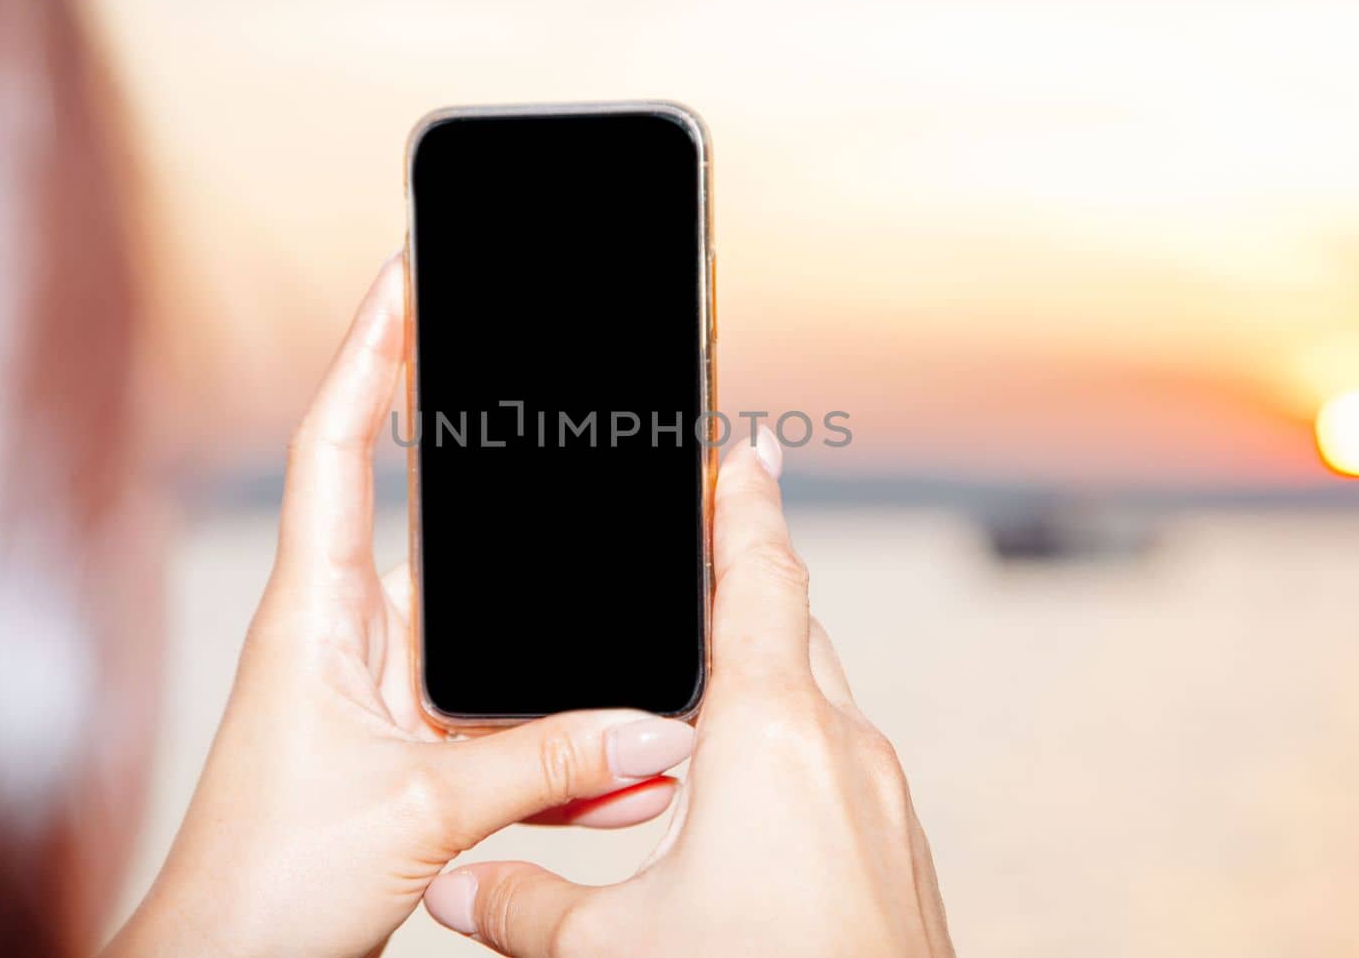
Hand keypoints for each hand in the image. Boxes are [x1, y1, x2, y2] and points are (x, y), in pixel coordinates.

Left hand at [107, 254, 694, 957]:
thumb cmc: (265, 886)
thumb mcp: (422, 807)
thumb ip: (549, 762)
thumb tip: (658, 730)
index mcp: (316, 613)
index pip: (337, 447)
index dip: (368, 354)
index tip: (405, 275)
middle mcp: (348, 637)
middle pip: (432, 520)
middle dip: (500, 476)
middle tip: (558, 412)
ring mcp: (381, 694)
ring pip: (487, 633)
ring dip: (553, 644)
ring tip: (627, 628)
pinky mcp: (409, 750)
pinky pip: (501, 716)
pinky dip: (557, 735)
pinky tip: (615, 760)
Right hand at [422, 438, 955, 956]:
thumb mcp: (612, 946)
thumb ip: (524, 901)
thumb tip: (458, 886)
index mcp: (774, 736)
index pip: (763, 579)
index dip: (748, 506)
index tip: (748, 449)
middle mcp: (844, 752)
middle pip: (794, 633)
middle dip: (748, 594)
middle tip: (703, 567)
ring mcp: (885, 805)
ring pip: (822, 704)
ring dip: (771, 683)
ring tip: (707, 700)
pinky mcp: (900, 857)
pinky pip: (843, 769)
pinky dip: (796, 753)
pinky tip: (752, 812)